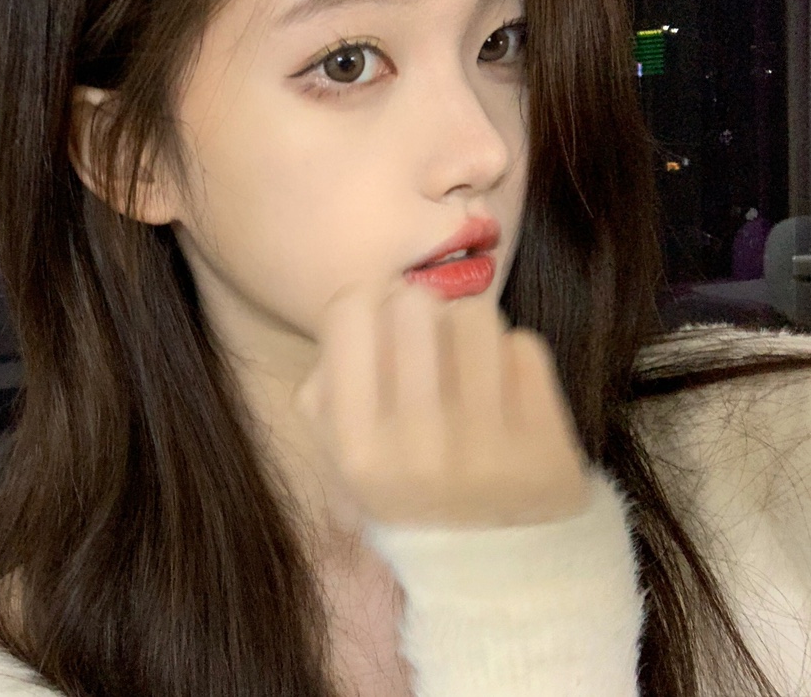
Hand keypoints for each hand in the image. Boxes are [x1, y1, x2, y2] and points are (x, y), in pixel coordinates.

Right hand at [296, 285, 589, 527]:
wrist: (492, 574)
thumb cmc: (408, 497)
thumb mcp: (341, 460)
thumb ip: (328, 387)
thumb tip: (364, 311)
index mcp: (357, 446)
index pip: (349, 311)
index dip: (366, 311)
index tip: (381, 334)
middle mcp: (417, 444)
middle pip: (414, 301)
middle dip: (421, 319)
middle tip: (429, 352)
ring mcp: (487, 445)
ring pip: (475, 315)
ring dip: (470, 336)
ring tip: (469, 373)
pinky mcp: (547, 444)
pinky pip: (525, 347)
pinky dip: (513, 364)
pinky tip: (505, 398)